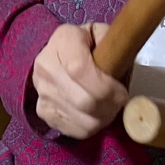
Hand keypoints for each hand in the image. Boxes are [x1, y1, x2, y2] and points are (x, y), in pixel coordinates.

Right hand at [31, 23, 128, 138]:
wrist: (62, 54)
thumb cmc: (89, 45)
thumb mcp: (103, 34)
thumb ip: (114, 43)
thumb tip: (122, 63)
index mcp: (62, 40)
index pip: (80, 70)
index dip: (105, 87)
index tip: (121, 91)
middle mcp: (46, 65)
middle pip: (83, 100)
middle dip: (109, 106)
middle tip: (119, 101)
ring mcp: (42, 91)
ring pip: (82, 120)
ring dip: (103, 118)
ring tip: (109, 107)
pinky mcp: (43, 111)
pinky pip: (75, 130)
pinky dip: (91, 126)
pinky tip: (95, 114)